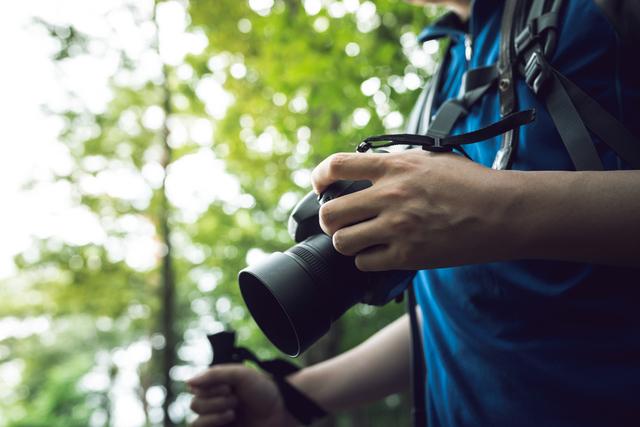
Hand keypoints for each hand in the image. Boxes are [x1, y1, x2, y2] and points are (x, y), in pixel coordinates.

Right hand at [187, 365, 298, 426]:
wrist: (281, 411)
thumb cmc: (263, 390)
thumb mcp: (240, 375)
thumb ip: (214, 375)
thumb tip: (187, 382)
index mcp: (216, 385)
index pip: (194, 387)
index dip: (208, 388)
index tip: (228, 387)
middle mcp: (213, 402)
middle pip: (195, 405)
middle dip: (215, 402)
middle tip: (236, 400)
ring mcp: (216, 420)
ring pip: (195, 422)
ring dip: (215, 416)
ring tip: (234, 412)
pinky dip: (213, 424)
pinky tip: (229, 419)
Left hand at [311, 149, 518, 270]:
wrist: (501, 212)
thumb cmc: (471, 183)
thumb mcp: (430, 159)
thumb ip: (395, 163)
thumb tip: (369, 168)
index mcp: (393, 167)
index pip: (336, 166)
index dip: (319, 177)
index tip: (320, 186)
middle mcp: (389, 196)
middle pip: (330, 213)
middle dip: (329, 220)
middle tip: (339, 222)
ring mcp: (396, 228)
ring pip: (342, 242)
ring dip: (346, 242)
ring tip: (359, 239)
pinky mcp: (407, 255)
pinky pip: (364, 263)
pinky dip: (367, 260)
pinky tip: (380, 253)